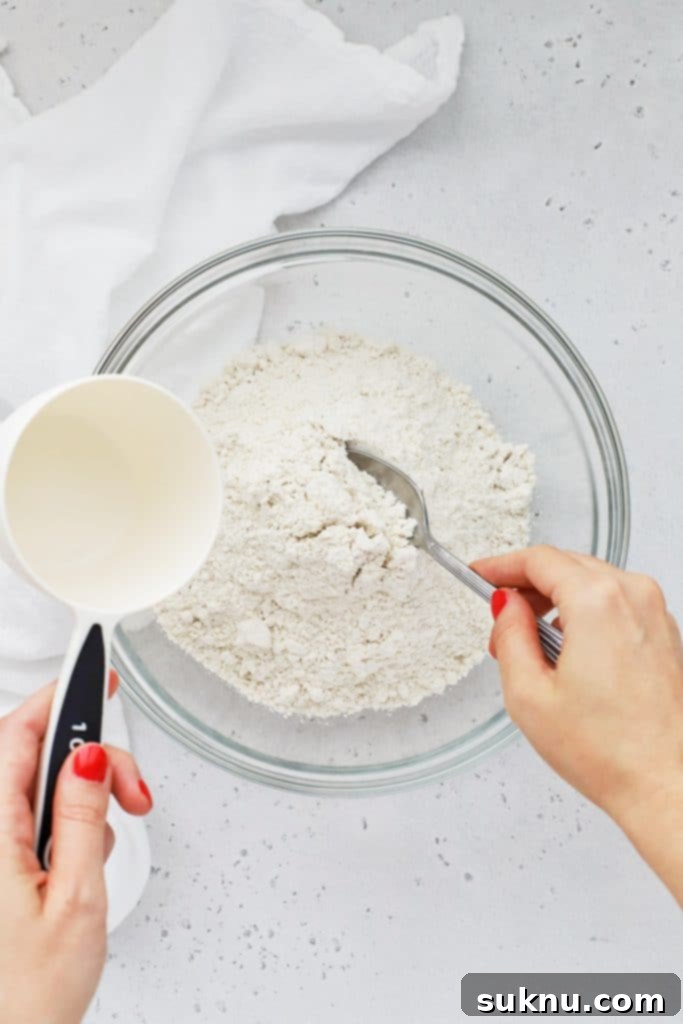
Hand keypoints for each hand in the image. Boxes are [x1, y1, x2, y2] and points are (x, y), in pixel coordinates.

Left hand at [0, 672, 152, 1023]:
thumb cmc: (23, 1001)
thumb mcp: (73, 902)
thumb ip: (80, 820)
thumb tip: (88, 757)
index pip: (20, 734)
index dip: (61, 695)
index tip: (95, 670)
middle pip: (34, 757)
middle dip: (91, 758)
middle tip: (131, 792)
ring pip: (38, 787)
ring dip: (83, 794)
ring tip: (110, 832)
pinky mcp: (0, 866)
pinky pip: (34, 819)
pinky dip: (68, 822)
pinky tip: (82, 854)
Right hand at [472, 546, 682, 904]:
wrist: (666, 785)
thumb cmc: (610, 751)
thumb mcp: (528, 694)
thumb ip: (510, 635)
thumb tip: (505, 608)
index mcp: (598, 602)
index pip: (539, 560)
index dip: (501, 564)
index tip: (481, 574)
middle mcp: (633, 597)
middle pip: (567, 565)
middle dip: (526, 588)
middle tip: (499, 621)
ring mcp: (655, 613)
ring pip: (591, 582)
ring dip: (555, 602)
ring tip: (531, 649)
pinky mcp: (665, 633)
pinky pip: (616, 603)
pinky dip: (585, 615)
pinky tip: (568, 654)